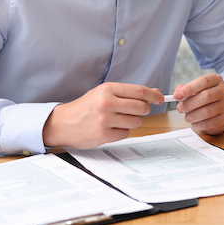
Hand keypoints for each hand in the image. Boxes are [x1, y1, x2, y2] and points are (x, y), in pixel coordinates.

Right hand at [42, 83, 161, 148]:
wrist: (64, 122)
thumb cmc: (86, 106)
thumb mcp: (105, 93)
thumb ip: (129, 92)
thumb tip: (154, 92)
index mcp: (108, 89)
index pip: (139, 91)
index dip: (153, 95)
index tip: (160, 98)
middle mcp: (107, 103)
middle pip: (141, 107)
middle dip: (144, 110)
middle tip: (138, 111)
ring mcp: (105, 120)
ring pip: (135, 122)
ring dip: (132, 122)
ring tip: (119, 119)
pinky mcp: (104, 135)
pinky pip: (126, 134)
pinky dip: (122, 131)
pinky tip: (111, 128)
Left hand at [173, 73, 223, 134]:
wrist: (221, 107)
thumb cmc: (206, 96)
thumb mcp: (197, 88)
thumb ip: (186, 88)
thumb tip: (178, 92)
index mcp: (216, 79)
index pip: (203, 82)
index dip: (189, 89)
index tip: (177, 95)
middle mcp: (223, 91)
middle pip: (205, 96)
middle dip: (188, 104)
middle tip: (180, 108)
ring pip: (206, 112)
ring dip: (192, 116)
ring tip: (187, 117)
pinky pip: (208, 123)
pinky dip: (197, 124)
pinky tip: (194, 122)